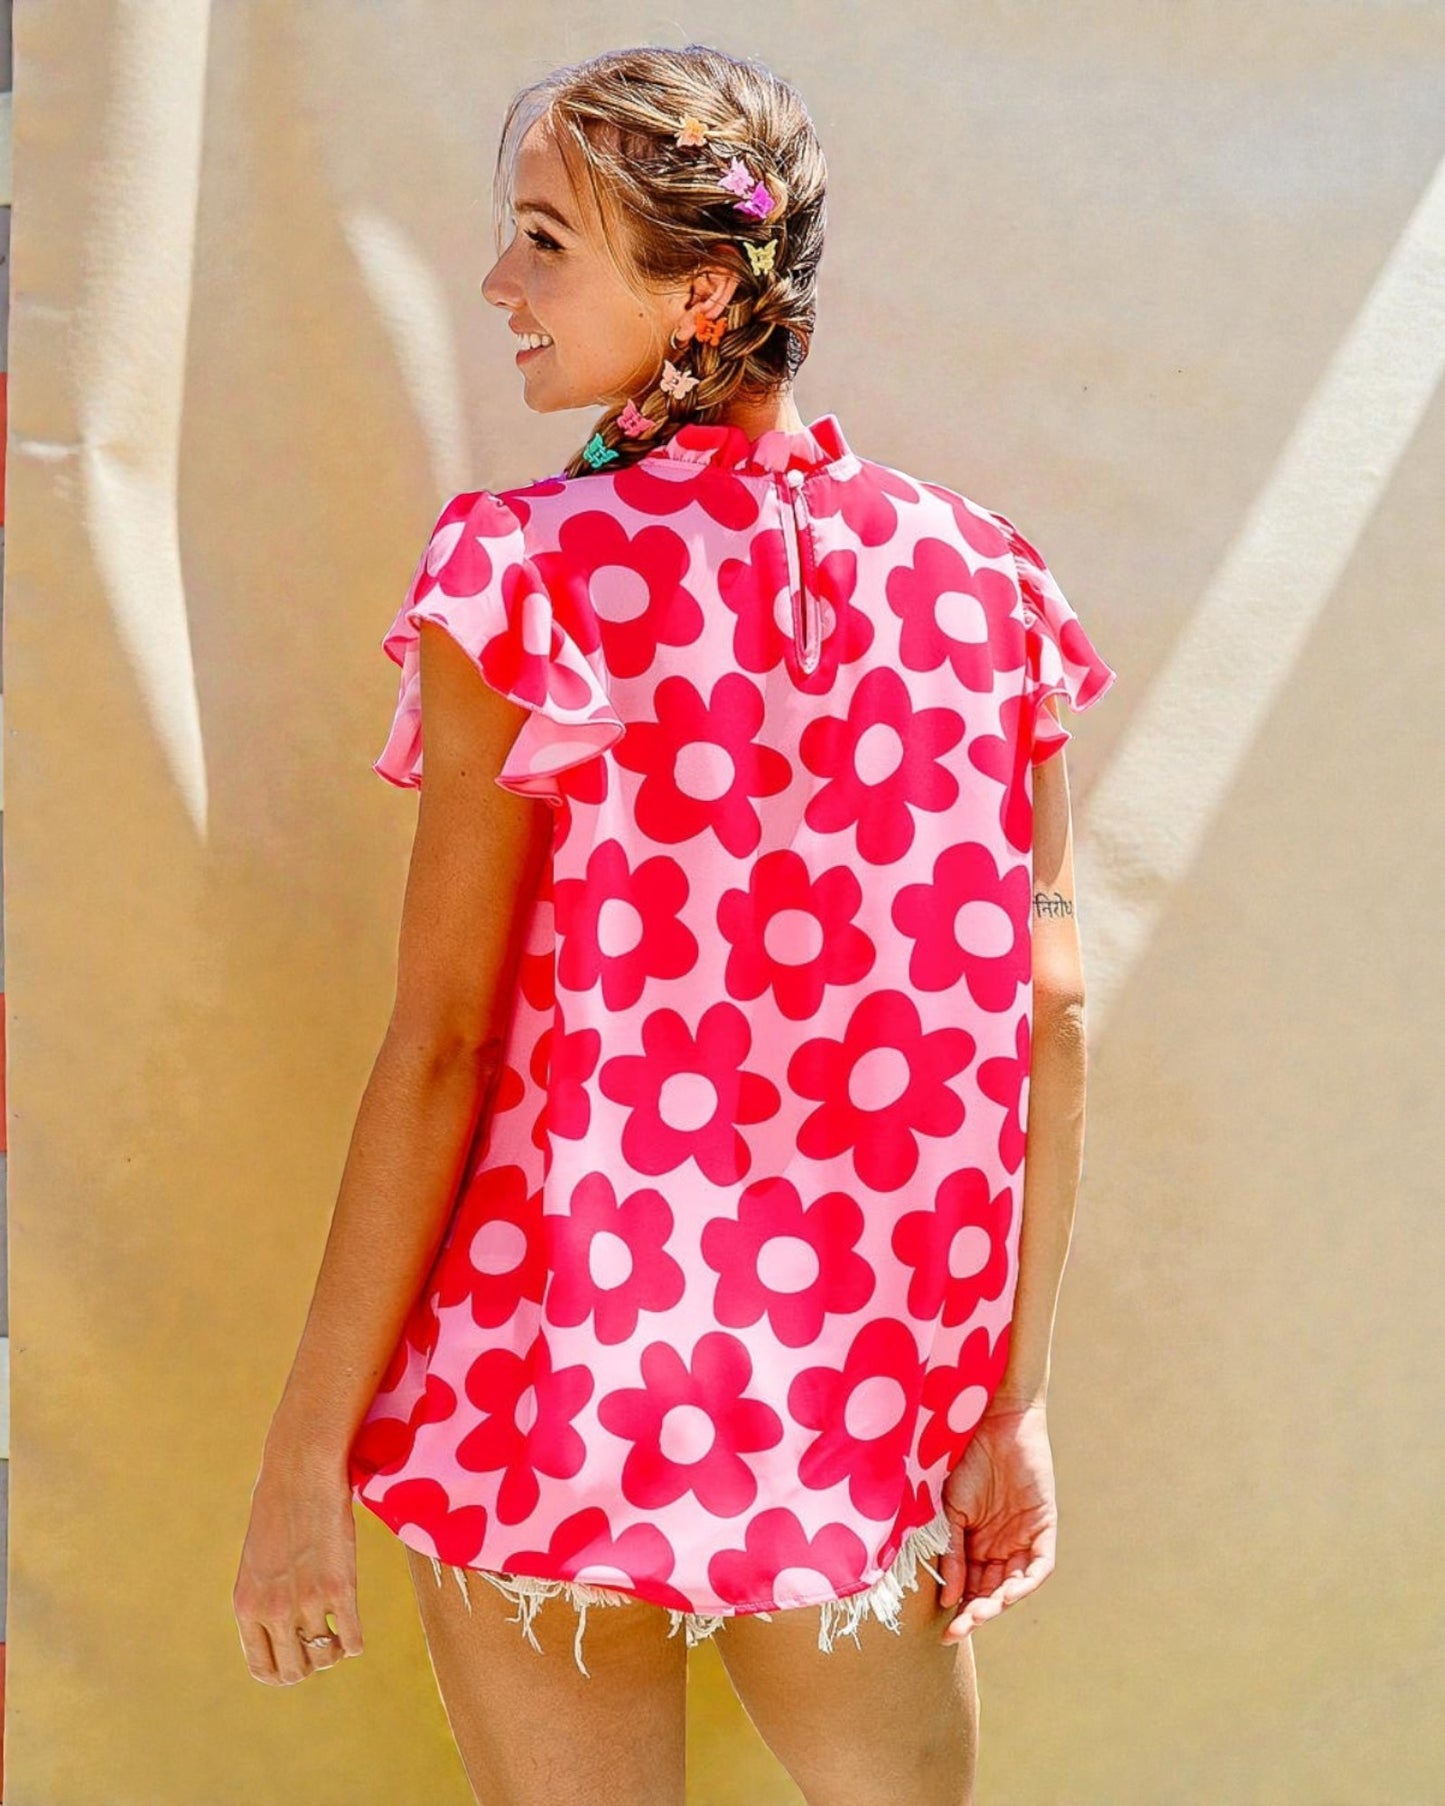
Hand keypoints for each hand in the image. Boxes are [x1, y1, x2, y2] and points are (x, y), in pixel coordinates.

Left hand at [233, 1444, 363, 1685]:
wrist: (301, 1471)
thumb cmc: (277, 1509)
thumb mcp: (256, 1562)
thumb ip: (262, 1600)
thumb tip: (280, 1633)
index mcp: (246, 1607)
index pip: (262, 1667)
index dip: (281, 1672)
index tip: (296, 1659)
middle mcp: (274, 1611)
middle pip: (293, 1671)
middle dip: (308, 1664)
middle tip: (319, 1645)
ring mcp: (308, 1601)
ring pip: (324, 1657)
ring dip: (332, 1652)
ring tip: (337, 1635)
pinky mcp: (341, 1586)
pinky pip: (352, 1639)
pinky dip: (354, 1642)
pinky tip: (353, 1629)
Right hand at [936, 1400, 1056, 1644]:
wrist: (989, 1418)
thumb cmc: (962, 1457)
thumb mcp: (948, 1508)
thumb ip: (949, 1549)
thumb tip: (948, 1596)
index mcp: (974, 1542)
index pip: (969, 1587)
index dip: (959, 1609)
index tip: (944, 1630)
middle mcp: (999, 1545)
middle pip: (991, 1592)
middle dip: (976, 1614)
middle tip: (959, 1631)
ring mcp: (1022, 1537)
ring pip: (1014, 1584)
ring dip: (998, 1604)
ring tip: (980, 1616)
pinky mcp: (1043, 1526)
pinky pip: (1039, 1566)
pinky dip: (1025, 1582)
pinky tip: (1007, 1594)